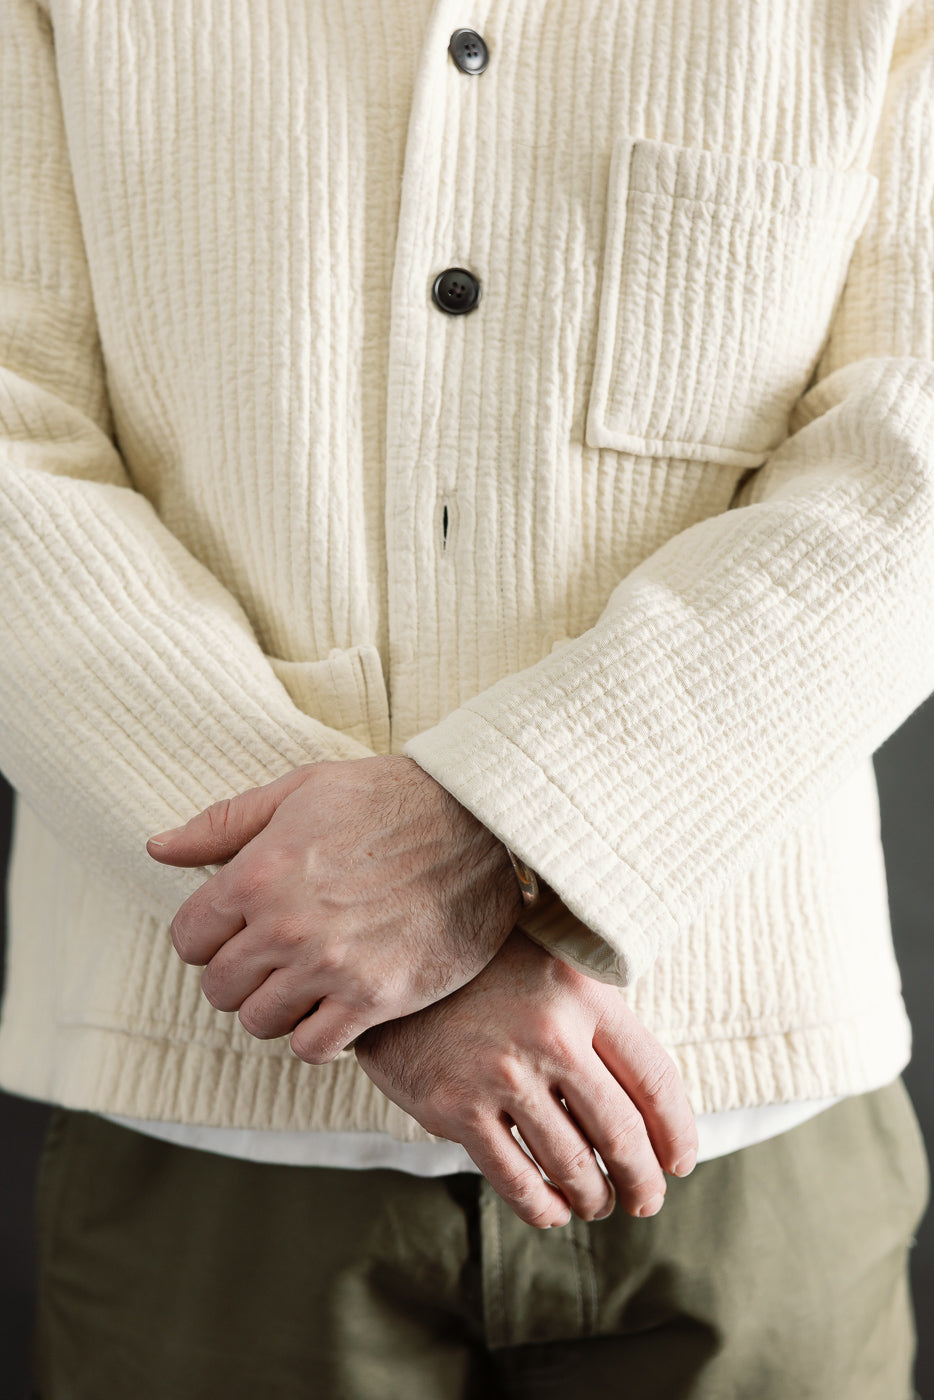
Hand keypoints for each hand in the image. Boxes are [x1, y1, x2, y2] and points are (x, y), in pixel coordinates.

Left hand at [146, 757, 521, 1062]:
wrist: (479, 822)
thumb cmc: (387, 797)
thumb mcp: (299, 790)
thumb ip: (222, 823)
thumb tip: (156, 848)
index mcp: (258, 873)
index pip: (188, 938)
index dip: (205, 936)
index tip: (234, 930)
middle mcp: (285, 926)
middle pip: (218, 987)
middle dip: (236, 973)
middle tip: (270, 957)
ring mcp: (330, 967)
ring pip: (259, 1022)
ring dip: (273, 1006)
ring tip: (301, 981)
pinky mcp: (375, 998)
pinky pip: (312, 1048)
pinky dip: (313, 1035)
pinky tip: (331, 1007)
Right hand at [355, 930, 698, 1227]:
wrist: (396, 966)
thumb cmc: (488, 969)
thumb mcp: (554, 969)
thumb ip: (600, 1022)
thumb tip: (652, 1109)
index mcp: (584, 993)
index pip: (655, 1079)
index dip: (677, 1131)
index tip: (680, 1161)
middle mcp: (549, 1034)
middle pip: (621, 1133)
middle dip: (643, 1180)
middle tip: (647, 1199)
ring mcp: (501, 1073)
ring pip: (572, 1164)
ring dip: (594, 1196)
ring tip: (599, 1202)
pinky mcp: (455, 1107)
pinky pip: (515, 1179)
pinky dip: (543, 1206)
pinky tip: (554, 1210)